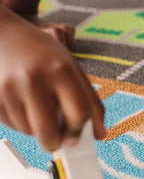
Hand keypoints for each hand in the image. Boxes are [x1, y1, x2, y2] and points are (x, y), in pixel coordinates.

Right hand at [0, 9, 104, 150]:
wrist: (3, 36)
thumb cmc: (41, 52)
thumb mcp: (71, 67)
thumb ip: (89, 100)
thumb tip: (100, 134)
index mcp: (61, 69)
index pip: (79, 112)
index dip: (80, 131)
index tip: (76, 138)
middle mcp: (35, 78)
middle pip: (49, 130)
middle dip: (55, 142)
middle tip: (57, 141)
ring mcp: (10, 88)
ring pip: (29, 131)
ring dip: (36, 130)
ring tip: (38, 111)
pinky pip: (12, 126)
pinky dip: (20, 124)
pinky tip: (23, 106)